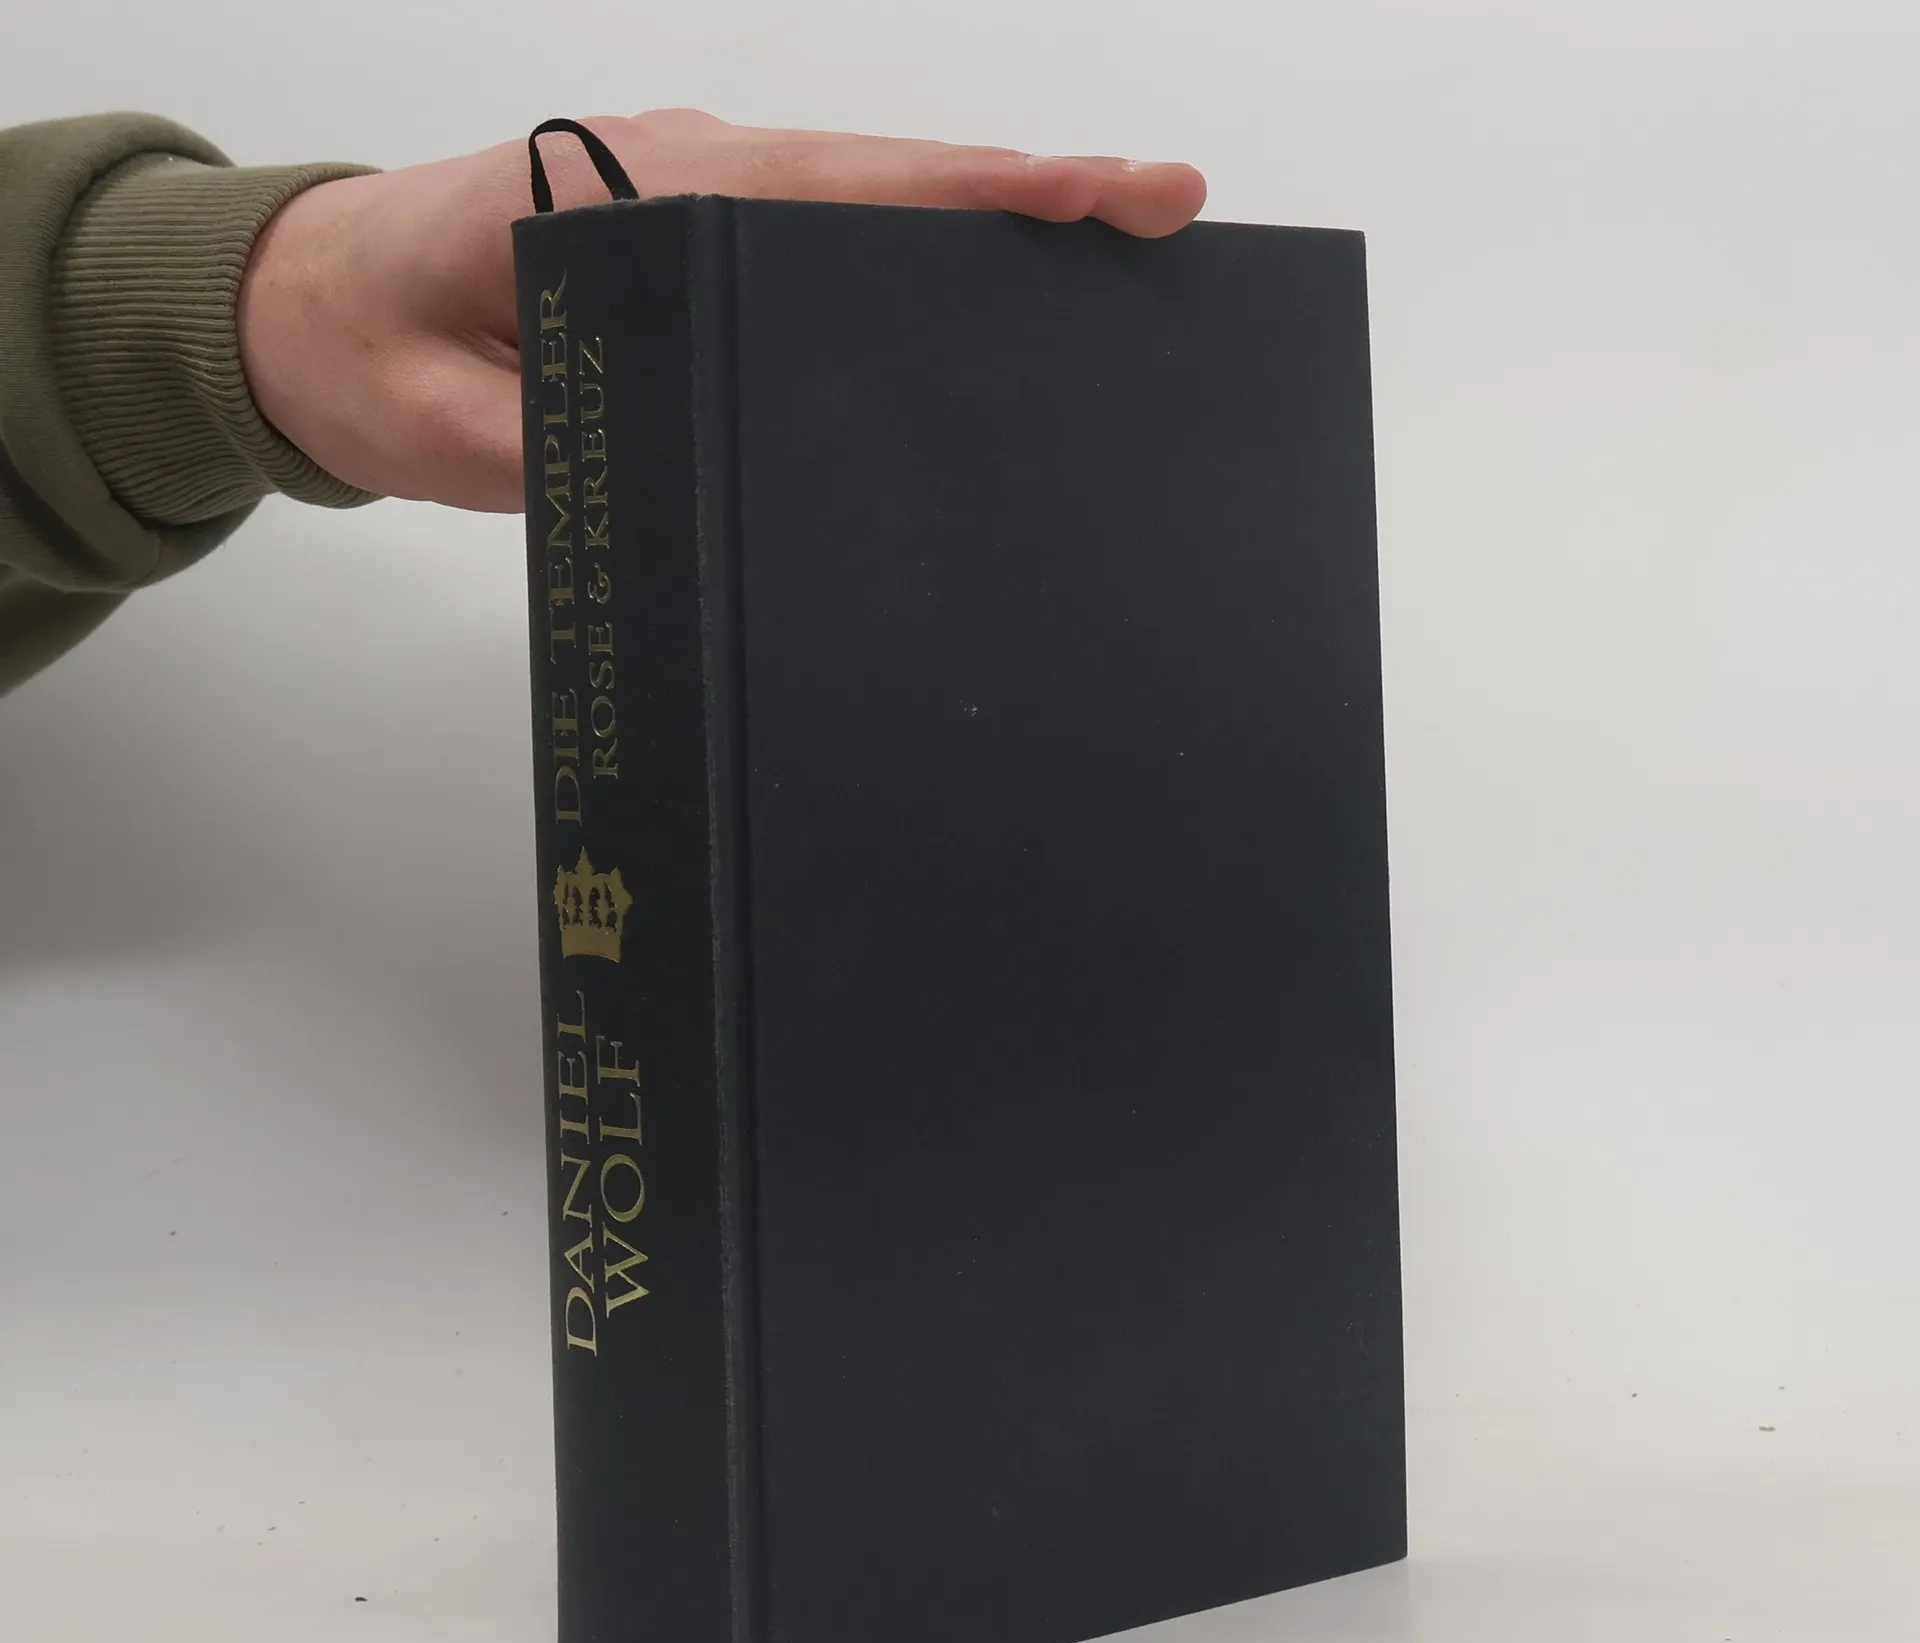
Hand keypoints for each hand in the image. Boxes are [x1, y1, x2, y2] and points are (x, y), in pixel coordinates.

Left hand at [237, 111, 1207, 512]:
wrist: (291, 311)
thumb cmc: (363, 349)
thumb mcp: (458, 428)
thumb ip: (574, 443)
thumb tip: (699, 469)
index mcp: (630, 196)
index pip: (834, 189)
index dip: (971, 197)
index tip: (1092, 198)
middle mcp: (677, 173)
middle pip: (882, 179)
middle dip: (1026, 198)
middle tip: (1162, 214)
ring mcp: (687, 194)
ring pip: (862, 200)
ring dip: (983, 225)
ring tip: (1113, 253)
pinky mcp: (685, 236)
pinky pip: (817, 235)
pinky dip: (912, 251)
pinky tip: (980, 299)